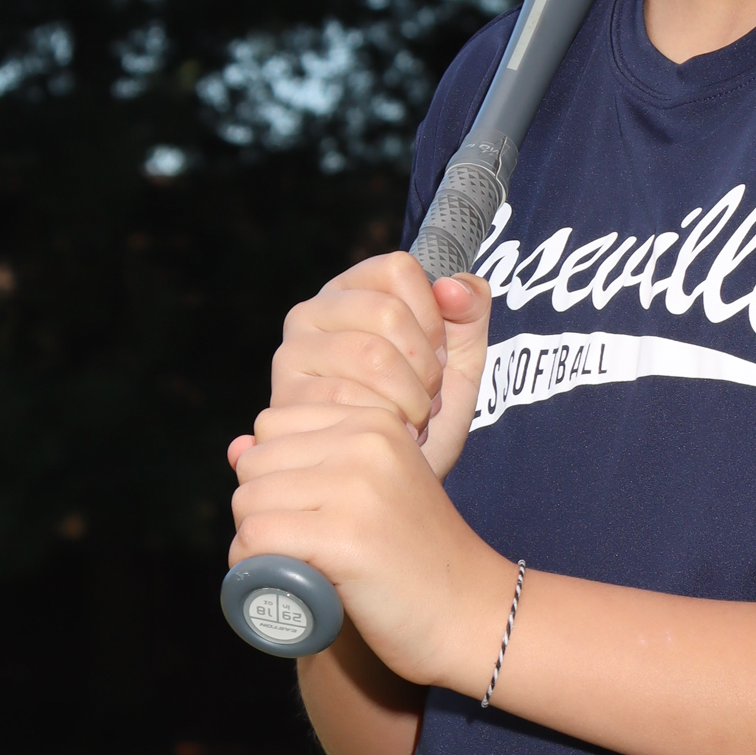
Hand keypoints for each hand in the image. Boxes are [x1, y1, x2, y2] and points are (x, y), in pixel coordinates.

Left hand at [227, 401, 513, 689]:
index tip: (309, 512)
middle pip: (255, 463)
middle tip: (300, 546)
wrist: (473, 614)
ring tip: (295, 566)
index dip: (275, 474)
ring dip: (254, 542)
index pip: (272, 424)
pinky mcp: (345, 536)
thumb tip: (235, 449)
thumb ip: (310, 462)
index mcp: (375, 420)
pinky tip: (283, 582)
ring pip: (248, 501)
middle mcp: (367, 440)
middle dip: (261, 508)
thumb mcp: (370, 491)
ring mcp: (357, 486)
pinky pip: (256, 538)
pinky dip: (252, 567)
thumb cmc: (415, 559)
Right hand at [268, 253, 491, 478]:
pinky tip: (385, 439)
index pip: (399, 269)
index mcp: (352, 290)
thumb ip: (470, 312)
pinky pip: (349, 400)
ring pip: (371, 354)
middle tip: (428, 399)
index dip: (434, 317)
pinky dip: (384, 425)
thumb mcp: (461, 360)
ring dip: (410, 398)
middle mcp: (312, 312)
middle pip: (388, 312)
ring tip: (412, 421)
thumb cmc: (424, 415)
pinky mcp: (285, 399)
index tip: (439, 356)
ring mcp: (292, 354)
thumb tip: (452, 286)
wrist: (395, 485)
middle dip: (426, 366)